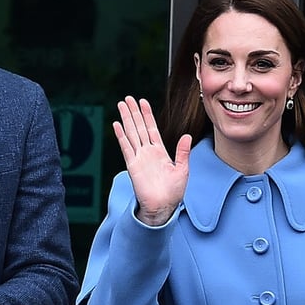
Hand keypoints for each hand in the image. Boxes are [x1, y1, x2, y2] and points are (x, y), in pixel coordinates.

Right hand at [113, 96, 190, 225]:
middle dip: (134, 112)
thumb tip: (187, 136)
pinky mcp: (133, 165)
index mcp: (160, 151)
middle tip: (128, 98)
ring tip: (121, 105)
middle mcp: (147, 152)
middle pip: (138, 127)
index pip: (152, 128)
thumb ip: (182, 152)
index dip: (147, 115)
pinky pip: (126, 147)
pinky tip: (116, 124)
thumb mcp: (182, 169)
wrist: (163, 207)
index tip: (143, 102)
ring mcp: (139, 157)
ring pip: (131, 133)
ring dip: (126, 119)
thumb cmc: (174, 191)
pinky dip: (121, 136)